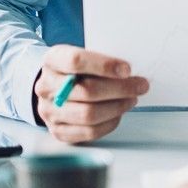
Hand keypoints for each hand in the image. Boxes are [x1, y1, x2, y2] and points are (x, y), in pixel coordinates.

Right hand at [34, 46, 148, 142]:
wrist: (57, 87)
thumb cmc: (78, 70)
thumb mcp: (86, 55)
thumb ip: (103, 61)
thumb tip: (130, 73)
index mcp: (53, 60)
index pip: (76, 61)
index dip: (104, 65)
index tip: (127, 69)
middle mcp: (46, 86)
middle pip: (87, 90)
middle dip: (120, 89)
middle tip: (141, 85)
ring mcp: (49, 110)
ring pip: (88, 114)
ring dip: (117, 107)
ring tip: (131, 99)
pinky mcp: (58, 130)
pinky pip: (88, 132)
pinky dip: (109, 123)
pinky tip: (118, 113)